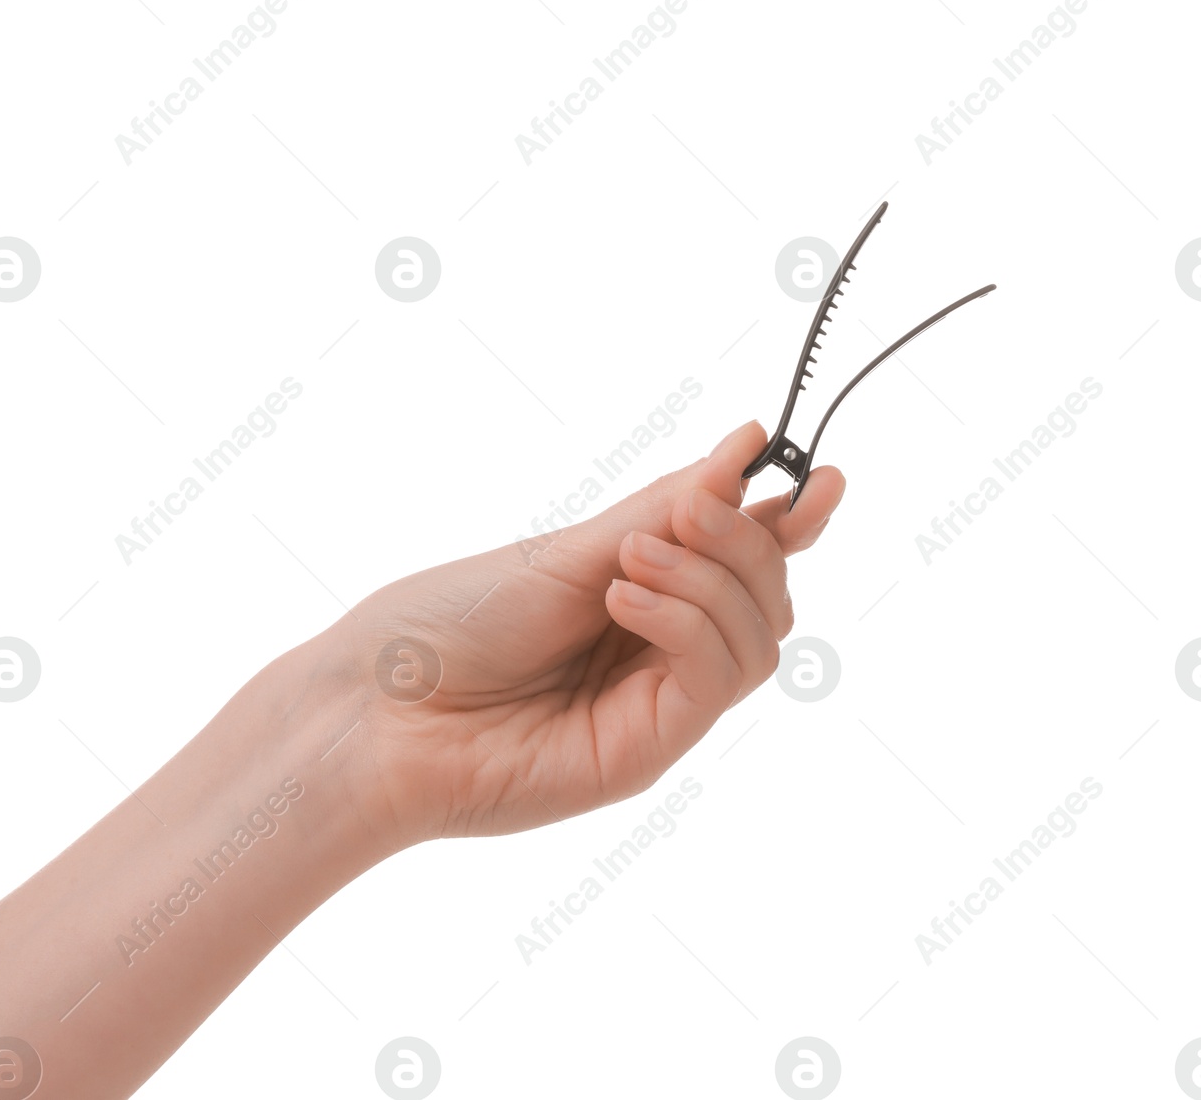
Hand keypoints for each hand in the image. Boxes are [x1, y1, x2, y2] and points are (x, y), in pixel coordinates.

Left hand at [341, 420, 845, 841]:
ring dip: (712, 579)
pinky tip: (625, 599)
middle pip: (768, 597)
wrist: (377, 707)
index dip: (791, 521)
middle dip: (749, 539)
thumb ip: (664, 512)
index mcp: (641, 597)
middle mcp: (659, 655)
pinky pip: (715, 678)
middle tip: (689, 512)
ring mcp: (657, 708)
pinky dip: (687, 621)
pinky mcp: (647, 752)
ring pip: (759, 638)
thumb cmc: (449, 623)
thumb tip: (746, 447)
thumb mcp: (566, 548)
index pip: (742, 562)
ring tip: (632, 562)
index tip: (823, 476)